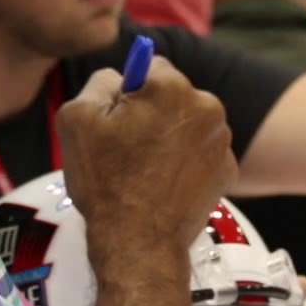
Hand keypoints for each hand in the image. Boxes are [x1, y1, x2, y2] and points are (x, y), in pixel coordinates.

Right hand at [57, 57, 237, 257]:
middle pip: (173, 94)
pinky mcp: (228, 170)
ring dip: (172, 134)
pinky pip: (203, 152)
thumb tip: (119, 77)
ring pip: (190, 122)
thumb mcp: (76, 118)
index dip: (129, 89)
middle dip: (153, 110)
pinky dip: (187, 161)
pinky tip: (165, 183)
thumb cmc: (104, 179)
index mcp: (171, 87)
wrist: (138, 241)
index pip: (150, 64)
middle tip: (128, 146)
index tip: (118, 117)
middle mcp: (206, 105)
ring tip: (146, 168)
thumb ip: (98, 82)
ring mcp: (222, 140)